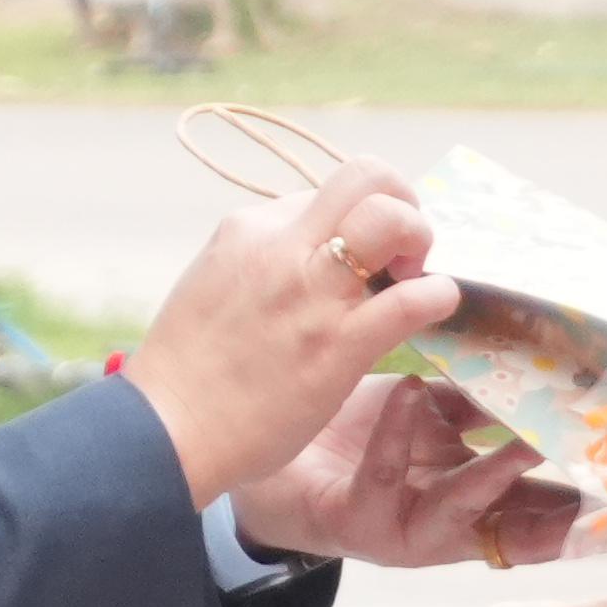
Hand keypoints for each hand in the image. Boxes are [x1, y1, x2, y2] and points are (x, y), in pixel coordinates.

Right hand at [129, 164, 458, 505]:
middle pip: (366, 176)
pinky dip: (438, 296)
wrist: (168, 431)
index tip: (360, 253)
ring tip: (416, 274)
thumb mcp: (214, 282)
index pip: (325, 192)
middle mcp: (282, 247)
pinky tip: (437, 308)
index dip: (353, 218)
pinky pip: (411, 300)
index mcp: (249, 229)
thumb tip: (310, 250)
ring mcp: (312, 294)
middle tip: (403, 249)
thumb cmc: (188, 369)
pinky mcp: (338, 345)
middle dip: (401, 199)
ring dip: (419, 238)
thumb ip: (263, 259)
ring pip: (390, 219)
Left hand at [230, 372, 583, 567]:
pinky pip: (382, 475)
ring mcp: (402, 530)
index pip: (542, 508)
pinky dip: (396, 433)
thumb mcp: (431, 411)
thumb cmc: (359, 432)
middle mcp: (447, 524)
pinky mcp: (353, 523)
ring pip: (458, 508)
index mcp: (474, 497)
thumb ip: (479, 400)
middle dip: (557, 501)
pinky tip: (408, 393)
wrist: (270, 456)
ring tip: (523, 444)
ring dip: (493, 476)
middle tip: (596, 470)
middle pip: (515, 522)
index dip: (583, 501)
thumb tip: (540, 360)